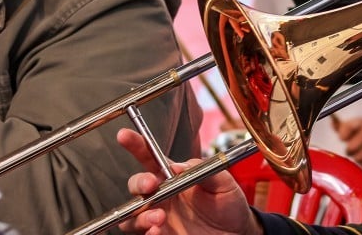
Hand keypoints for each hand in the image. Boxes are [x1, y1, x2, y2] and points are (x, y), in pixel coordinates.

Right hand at [117, 129, 260, 234]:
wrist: (236, 231)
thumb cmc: (228, 203)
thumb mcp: (223, 182)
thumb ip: (202, 171)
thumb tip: (179, 166)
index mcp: (174, 177)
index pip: (151, 159)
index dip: (137, 145)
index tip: (124, 135)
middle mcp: (163, 196)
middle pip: (136, 186)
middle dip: (139, 183)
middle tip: (151, 184)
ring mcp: (159, 218)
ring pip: (132, 215)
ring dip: (141, 215)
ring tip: (159, 217)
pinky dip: (148, 232)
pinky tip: (158, 230)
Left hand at [332, 115, 361, 171]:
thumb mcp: (359, 128)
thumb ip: (344, 127)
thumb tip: (332, 123)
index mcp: (361, 121)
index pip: (347, 126)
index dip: (342, 134)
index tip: (342, 139)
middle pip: (350, 147)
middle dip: (351, 152)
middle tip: (354, 149)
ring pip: (357, 157)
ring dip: (359, 159)